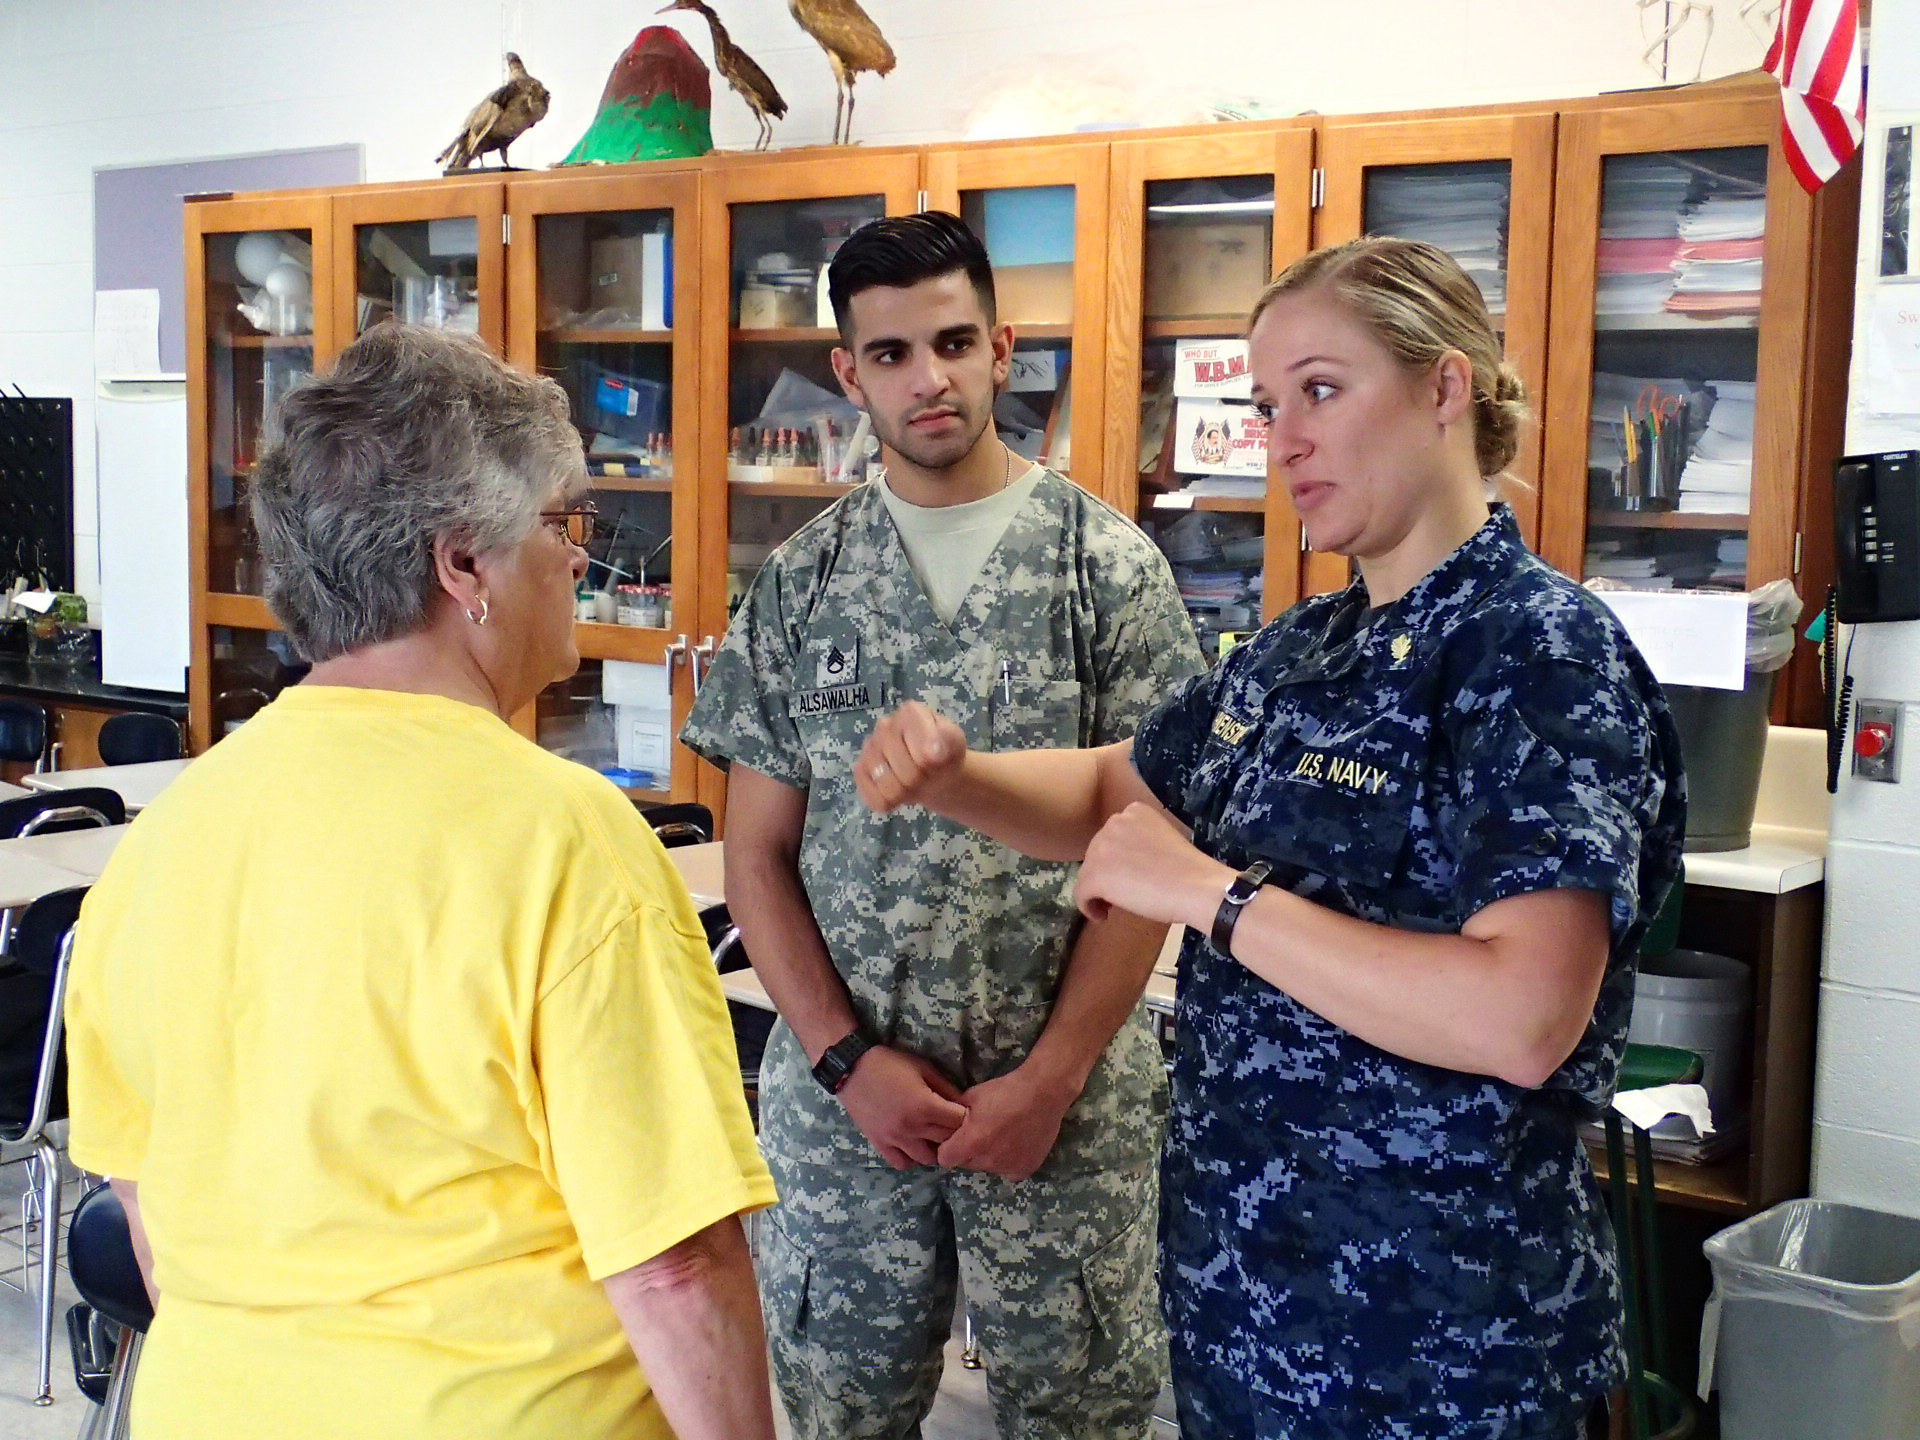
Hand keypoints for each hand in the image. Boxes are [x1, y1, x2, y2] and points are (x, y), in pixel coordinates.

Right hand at [834, 1045, 969, 1169]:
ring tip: (933, 1136)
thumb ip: (946, 1087)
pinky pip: (902, 1163)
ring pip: (927, 1158)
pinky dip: (911, 1158)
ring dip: (935, 1149)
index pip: (959, 1123)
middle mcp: (912, 1127)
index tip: (965, 1111)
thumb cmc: (890, 1064)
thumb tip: (965, 1103)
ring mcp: (894, 1139)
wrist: (852, 1069)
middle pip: (946, 1142)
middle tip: (952, 1124)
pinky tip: (913, 1144)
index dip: (966, 1117)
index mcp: (925, 1106)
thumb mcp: (923, 1068)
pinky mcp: (879, 1144)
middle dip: (954, 1133)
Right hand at [854, 702, 968, 813]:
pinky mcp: (860, 771)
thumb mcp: (955, 743)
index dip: (933, 765)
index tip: (939, 760)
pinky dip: (890, 802)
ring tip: (913, 780)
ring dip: (906, 792)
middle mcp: (884, 726)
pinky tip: (897, 788)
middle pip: (906, 773)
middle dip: (921, 780)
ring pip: (889, 788)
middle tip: (926, 772)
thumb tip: (934, 752)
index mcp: (910, 714)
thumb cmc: (944, 753)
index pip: (922, 753)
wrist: (932, 769)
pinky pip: (875, 799)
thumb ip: (948, 742)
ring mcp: (868, 749)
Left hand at [935, 1066, 1076, 1182]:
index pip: (945, 1159)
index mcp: (972, 1142)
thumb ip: (954, 1116)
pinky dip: (1009, 1162)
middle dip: (969, 1151)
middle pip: (967, 1163)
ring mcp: (1008, 1167)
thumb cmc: (1005, 1090)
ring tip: (1002, 1135)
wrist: (1043, 1092)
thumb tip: (942, 1124)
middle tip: (982, 1132)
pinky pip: (1008, 1172)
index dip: (947, 1148)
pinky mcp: (1026, 1169)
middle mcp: (988, 1160)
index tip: (955, 1138)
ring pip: (988, 1167)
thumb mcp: (971, 1096)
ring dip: (989, 1156)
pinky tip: (1015, 1144)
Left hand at [1076, 801, 1232, 927]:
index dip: (1117, 860)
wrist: (1197, 887)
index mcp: (1134, 811)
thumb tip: (1121, 867)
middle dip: (1107, 875)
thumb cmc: (1189, 870)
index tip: (1130, 876)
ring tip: (1114, 906)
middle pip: (1097, 854)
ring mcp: (1102, 847)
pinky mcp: (1096, 874)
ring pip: (1087, 874)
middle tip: (1125, 894)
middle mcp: (1114, 823)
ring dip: (1098, 891)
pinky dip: (1089, 907)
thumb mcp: (1161, 841)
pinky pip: (1081, 893)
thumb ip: (1139, 844)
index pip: (1113, 838)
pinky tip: (1102, 916)